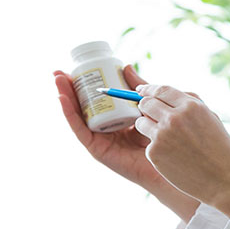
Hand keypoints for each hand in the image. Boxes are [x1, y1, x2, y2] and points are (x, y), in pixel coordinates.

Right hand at [54, 67, 200, 222]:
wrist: (171, 161)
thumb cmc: (163, 136)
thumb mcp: (148, 105)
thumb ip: (137, 89)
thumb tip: (126, 67)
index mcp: (116, 117)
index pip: (96, 98)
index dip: (84, 83)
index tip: (76, 67)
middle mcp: (105, 128)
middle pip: (82, 106)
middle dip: (69, 88)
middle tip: (58, 72)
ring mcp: (100, 139)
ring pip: (77, 115)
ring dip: (65, 96)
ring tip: (58, 79)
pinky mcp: (97, 149)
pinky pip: (80, 130)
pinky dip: (70, 114)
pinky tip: (62, 99)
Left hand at [134, 83, 229, 216]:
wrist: (223, 180)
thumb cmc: (220, 149)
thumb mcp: (211, 118)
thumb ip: (190, 104)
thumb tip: (166, 94)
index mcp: (190, 106)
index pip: (161, 90)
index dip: (148, 89)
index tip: (140, 90)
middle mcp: (174, 117)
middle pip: (146, 103)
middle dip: (144, 106)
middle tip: (147, 113)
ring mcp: (162, 135)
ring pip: (140, 122)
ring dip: (147, 126)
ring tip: (164, 138)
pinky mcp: (154, 153)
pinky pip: (148, 144)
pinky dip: (156, 148)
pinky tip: (171, 156)